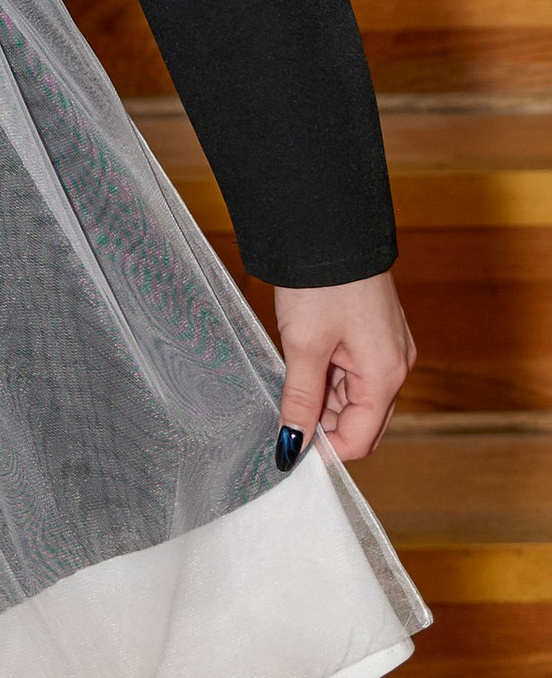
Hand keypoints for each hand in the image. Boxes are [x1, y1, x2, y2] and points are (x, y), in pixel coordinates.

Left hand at [272, 270, 415, 465]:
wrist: (329, 225)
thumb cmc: (321, 282)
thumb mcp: (304, 345)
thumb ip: (301, 399)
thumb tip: (294, 444)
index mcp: (385, 374)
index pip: (360, 438)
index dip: (325, 451)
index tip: (290, 452)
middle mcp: (395, 365)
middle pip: (361, 420)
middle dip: (324, 425)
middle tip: (284, 417)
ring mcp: (388, 348)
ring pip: (355, 396)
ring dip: (323, 399)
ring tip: (288, 380)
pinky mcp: (374, 333)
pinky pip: (354, 372)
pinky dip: (328, 377)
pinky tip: (302, 364)